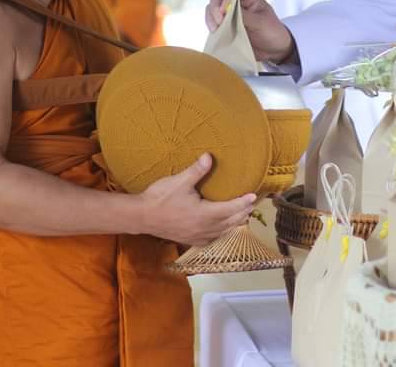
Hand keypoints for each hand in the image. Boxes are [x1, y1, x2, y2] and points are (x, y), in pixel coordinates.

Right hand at [139, 154, 256, 246]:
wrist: (141, 217)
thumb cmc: (160, 198)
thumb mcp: (179, 181)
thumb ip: (197, 170)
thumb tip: (209, 156)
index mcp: (205, 214)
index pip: (231, 208)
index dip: (244, 202)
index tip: (254, 196)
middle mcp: (204, 228)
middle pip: (231, 222)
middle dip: (242, 212)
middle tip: (252, 204)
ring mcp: (197, 236)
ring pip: (223, 232)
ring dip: (234, 223)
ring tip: (242, 215)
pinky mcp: (189, 240)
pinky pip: (212, 239)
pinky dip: (221, 233)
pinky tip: (221, 229)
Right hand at [206, 0, 296, 63]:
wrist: (273, 49)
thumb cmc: (272, 31)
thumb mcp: (261, 22)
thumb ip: (245, 16)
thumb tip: (227, 11)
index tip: (226, 10)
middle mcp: (236, 2)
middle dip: (215, 7)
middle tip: (219, 21)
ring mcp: (228, 15)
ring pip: (211, 9)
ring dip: (211, 18)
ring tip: (216, 30)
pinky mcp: (224, 27)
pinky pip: (212, 23)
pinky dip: (211, 27)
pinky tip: (216, 34)